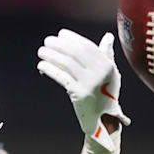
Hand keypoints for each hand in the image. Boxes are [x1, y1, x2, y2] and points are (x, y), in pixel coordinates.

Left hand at [37, 29, 130, 153]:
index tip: (60, 34)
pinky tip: (42, 65)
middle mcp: (100, 73)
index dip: (72, 38)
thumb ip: (107, 54)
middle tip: (47, 41)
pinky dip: (50, 69)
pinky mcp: (79, 94)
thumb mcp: (111, 73)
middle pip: (75, 52)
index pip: (86, 46)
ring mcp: (89, 84)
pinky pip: (61, 77)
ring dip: (51, 55)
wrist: (103, 118)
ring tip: (41, 51)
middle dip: (59, 44)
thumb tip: (108, 37)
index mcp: (107, 65)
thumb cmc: (106, 93)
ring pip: (66, 63)